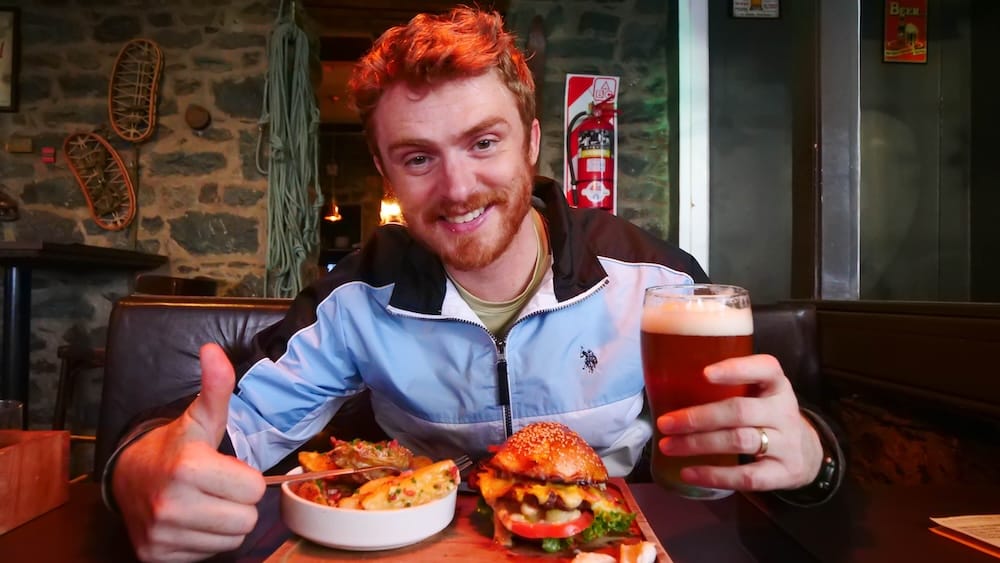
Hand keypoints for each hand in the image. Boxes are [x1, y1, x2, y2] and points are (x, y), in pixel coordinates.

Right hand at [112, 343, 265, 562]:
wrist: (127, 477)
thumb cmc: (174, 447)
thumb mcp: (199, 418)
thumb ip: (215, 388)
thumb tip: (213, 351)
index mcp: (187, 468)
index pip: (256, 490)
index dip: (246, 478)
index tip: (226, 469)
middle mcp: (171, 505)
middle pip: (246, 519)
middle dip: (238, 503)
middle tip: (218, 487)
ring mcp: (162, 534)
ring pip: (231, 540)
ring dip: (224, 523)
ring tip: (204, 503)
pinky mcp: (156, 556)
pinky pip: (208, 555)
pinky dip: (204, 540)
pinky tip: (190, 520)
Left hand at [655, 354, 823, 491]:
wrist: (808, 454)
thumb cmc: (767, 416)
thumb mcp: (760, 394)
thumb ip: (731, 387)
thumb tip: (670, 387)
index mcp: (776, 385)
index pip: (765, 369)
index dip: (735, 369)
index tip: (704, 373)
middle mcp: (784, 412)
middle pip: (740, 411)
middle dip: (698, 417)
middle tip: (665, 423)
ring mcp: (787, 444)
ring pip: (739, 441)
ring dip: (698, 444)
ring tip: (668, 446)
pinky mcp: (784, 473)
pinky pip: (747, 476)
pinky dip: (714, 475)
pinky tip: (688, 473)